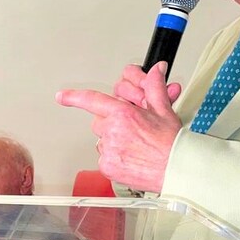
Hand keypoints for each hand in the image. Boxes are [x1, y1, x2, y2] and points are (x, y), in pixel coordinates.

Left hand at [56, 61, 182, 192]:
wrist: (176, 169)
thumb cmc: (171, 143)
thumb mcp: (164, 110)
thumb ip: (154, 88)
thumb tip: (156, 70)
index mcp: (123, 114)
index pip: (92, 100)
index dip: (74, 97)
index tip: (62, 97)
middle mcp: (112, 131)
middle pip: (99, 121)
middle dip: (111, 122)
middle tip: (131, 128)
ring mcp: (108, 150)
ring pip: (102, 140)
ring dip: (113, 140)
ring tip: (135, 145)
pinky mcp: (107, 166)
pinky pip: (104, 157)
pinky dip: (114, 157)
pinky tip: (131, 158)